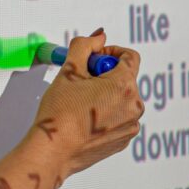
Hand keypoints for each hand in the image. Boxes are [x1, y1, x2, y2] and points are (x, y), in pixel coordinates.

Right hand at [29, 29, 143, 178]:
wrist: (53, 151)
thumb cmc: (59, 114)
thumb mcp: (68, 71)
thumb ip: (84, 46)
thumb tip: (98, 37)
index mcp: (124, 86)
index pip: (129, 56)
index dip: (109, 52)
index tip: (93, 58)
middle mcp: (134, 106)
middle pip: (125, 78)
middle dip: (104, 75)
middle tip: (79, 82)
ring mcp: (131, 125)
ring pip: (121, 99)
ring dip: (105, 95)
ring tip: (80, 104)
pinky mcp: (123, 140)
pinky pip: (119, 118)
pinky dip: (106, 114)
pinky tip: (84, 119)